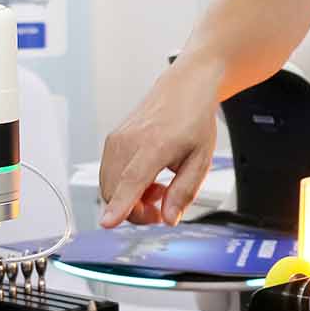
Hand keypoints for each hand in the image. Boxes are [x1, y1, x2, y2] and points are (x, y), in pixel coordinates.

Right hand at [97, 62, 222, 226]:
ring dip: (130, 199)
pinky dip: (124, 186)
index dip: (121, 205)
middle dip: (135, 212)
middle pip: (116, 192)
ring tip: (158, 187)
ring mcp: (116, 139)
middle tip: (162, 206)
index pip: (133, 180)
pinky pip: (109, 176)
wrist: (183, 87)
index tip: (108, 223)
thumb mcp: (201, 160)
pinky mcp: (111, 141)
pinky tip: (147, 178)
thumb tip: (169, 218)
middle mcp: (130, 141)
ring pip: (109, 188)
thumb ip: (184, 192)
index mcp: (156, 144)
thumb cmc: (193, 119)